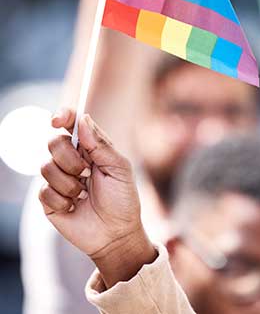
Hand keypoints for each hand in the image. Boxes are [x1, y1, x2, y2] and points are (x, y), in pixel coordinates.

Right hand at [39, 108, 156, 287]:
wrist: (116, 234)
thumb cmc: (122, 199)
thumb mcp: (119, 168)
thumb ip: (100, 144)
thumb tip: (83, 119)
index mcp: (90, 147)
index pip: (71, 123)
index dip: (62, 116)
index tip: (58, 120)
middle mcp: (71, 159)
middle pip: (54, 142)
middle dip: (70, 159)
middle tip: (86, 173)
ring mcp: (58, 178)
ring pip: (46, 167)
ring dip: (68, 183)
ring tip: (83, 194)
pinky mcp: (49, 199)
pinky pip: (44, 191)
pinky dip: (61, 200)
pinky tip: (74, 207)